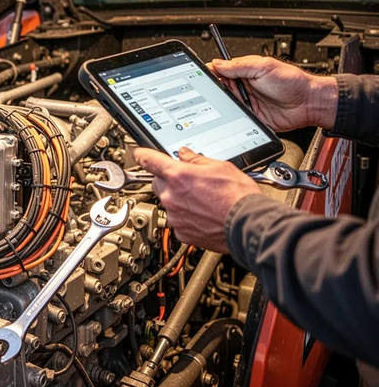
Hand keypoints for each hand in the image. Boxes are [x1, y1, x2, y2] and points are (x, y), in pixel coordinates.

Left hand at [133, 147, 260, 252]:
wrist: (248, 225)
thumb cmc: (238, 197)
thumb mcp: (220, 167)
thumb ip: (197, 160)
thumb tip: (185, 155)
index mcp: (178, 176)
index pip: (150, 160)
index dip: (142, 155)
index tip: (138, 154)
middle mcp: (171, 196)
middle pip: (159, 183)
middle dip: (170, 181)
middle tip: (190, 182)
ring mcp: (175, 215)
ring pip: (169, 203)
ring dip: (180, 200)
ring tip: (203, 201)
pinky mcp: (181, 232)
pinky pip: (177, 220)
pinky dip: (186, 217)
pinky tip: (203, 215)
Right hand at [208, 56, 337, 131]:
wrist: (308, 104)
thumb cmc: (292, 82)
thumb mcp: (264, 67)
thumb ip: (239, 65)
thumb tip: (217, 63)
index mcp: (244, 72)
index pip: (219, 70)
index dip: (208, 72)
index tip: (199, 75)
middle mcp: (242, 87)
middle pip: (217, 88)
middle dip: (212, 90)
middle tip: (210, 91)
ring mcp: (244, 103)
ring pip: (223, 104)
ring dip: (221, 104)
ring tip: (224, 102)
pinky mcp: (248, 117)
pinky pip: (233, 118)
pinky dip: (229, 118)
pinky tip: (229, 115)